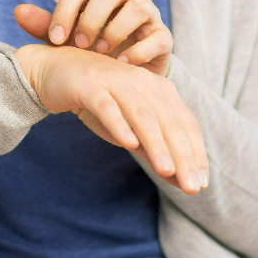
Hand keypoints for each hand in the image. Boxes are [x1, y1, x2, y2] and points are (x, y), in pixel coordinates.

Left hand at [14, 0, 172, 76]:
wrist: (120, 79)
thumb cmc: (88, 53)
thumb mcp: (64, 42)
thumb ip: (44, 27)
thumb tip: (18, 11)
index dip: (65, 11)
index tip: (56, 41)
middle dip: (93, 18)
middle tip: (80, 45)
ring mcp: (146, 15)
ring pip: (138, 5)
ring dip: (117, 29)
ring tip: (102, 53)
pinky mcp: (163, 36)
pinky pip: (157, 35)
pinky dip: (139, 50)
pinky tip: (121, 65)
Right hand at [14, 44, 208, 193]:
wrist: (55, 72)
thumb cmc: (99, 103)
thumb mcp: (131, 130)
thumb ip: (155, 151)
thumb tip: (182, 181)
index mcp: (159, 89)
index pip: (185, 123)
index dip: (196, 153)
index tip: (202, 183)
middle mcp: (143, 82)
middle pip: (169, 120)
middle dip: (182, 155)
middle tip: (192, 185)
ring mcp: (116, 82)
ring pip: (142, 114)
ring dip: (156, 143)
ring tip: (166, 170)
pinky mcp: (89, 86)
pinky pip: (107, 106)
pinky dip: (119, 123)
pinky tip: (128, 143)